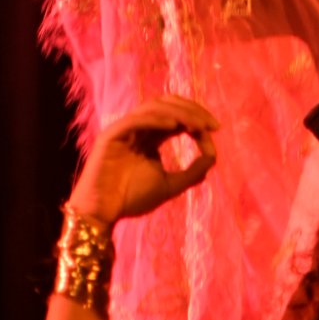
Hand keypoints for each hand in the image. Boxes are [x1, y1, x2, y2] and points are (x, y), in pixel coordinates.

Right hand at [68, 96, 220, 228]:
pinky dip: (156, 119)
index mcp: (150, 137)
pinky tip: (175, 126)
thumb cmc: (131, 200)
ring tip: (198, 125)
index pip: (176, 117)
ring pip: (153, 107)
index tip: (216, 131)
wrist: (102, 214)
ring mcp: (123, 129)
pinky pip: (135, 120)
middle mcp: (137, 128)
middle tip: (212, 124)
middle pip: (167, 105)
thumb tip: (213, 157)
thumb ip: (192, 173)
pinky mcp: (110, 136)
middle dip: (192, 110)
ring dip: (178, 113)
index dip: (197, 119)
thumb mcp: (170, 186)